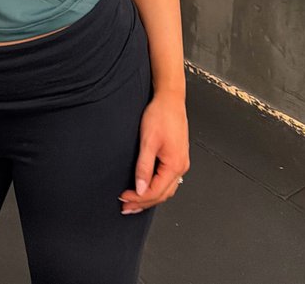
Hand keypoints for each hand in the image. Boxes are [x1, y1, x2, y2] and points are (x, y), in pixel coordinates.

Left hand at [118, 94, 188, 213]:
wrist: (170, 99)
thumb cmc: (161, 115)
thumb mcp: (148, 141)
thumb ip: (144, 167)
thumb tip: (140, 189)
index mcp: (175, 164)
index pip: (156, 192)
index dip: (138, 198)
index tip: (124, 199)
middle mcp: (181, 166)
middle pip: (162, 194)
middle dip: (143, 203)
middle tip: (126, 207)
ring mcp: (181, 162)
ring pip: (166, 189)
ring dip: (150, 198)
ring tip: (133, 202)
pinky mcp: (177, 157)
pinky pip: (168, 180)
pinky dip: (156, 188)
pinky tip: (146, 188)